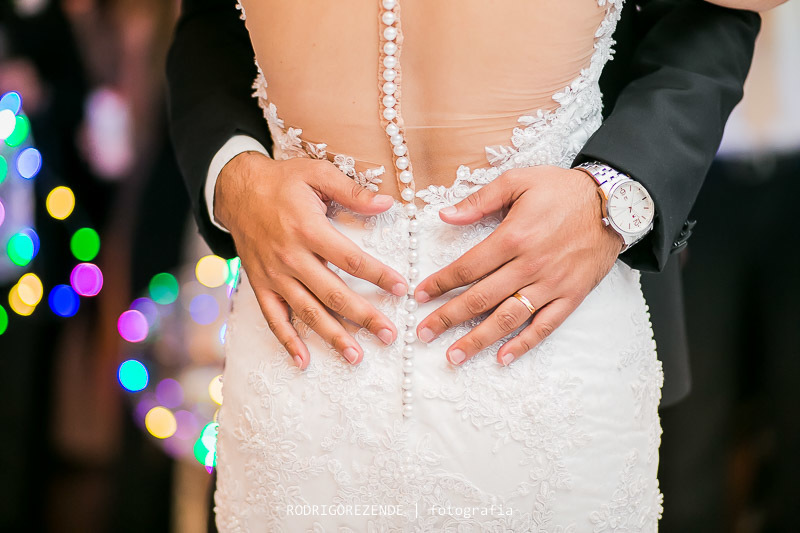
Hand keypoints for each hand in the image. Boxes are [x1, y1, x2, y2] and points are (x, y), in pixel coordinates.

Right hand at [216, 152, 408, 369]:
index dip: (379, 275)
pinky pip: (274, 318)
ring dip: (333, 336)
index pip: (351, 259)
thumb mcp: (317, 174)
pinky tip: (304, 361)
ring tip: (356, 356)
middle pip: (333, 293)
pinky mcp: (260, 285)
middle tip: (389, 335)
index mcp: (308, 229)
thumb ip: (352, 192)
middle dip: (364, 317)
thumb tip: (388, 204)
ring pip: (307, 312)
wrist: (237, 190)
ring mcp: (274, 275)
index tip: (402, 288)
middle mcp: (291, 257)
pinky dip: (287, 341)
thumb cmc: (283, 181)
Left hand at [413, 166, 623, 365]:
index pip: (468, 267)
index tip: (420, 295)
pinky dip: (524, 344)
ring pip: (508, 318)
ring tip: (454, 356)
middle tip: (424, 333)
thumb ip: (480, 200)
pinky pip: (545, 326)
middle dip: (448, 317)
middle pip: (481, 298)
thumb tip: (445, 216)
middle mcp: (530, 265)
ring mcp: (552, 284)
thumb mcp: (518, 181)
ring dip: (479, 339)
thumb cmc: (563, 189)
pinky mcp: (571, 296)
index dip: (441, 283)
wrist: (614, 202)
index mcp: (514, 237)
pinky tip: (503, 358)